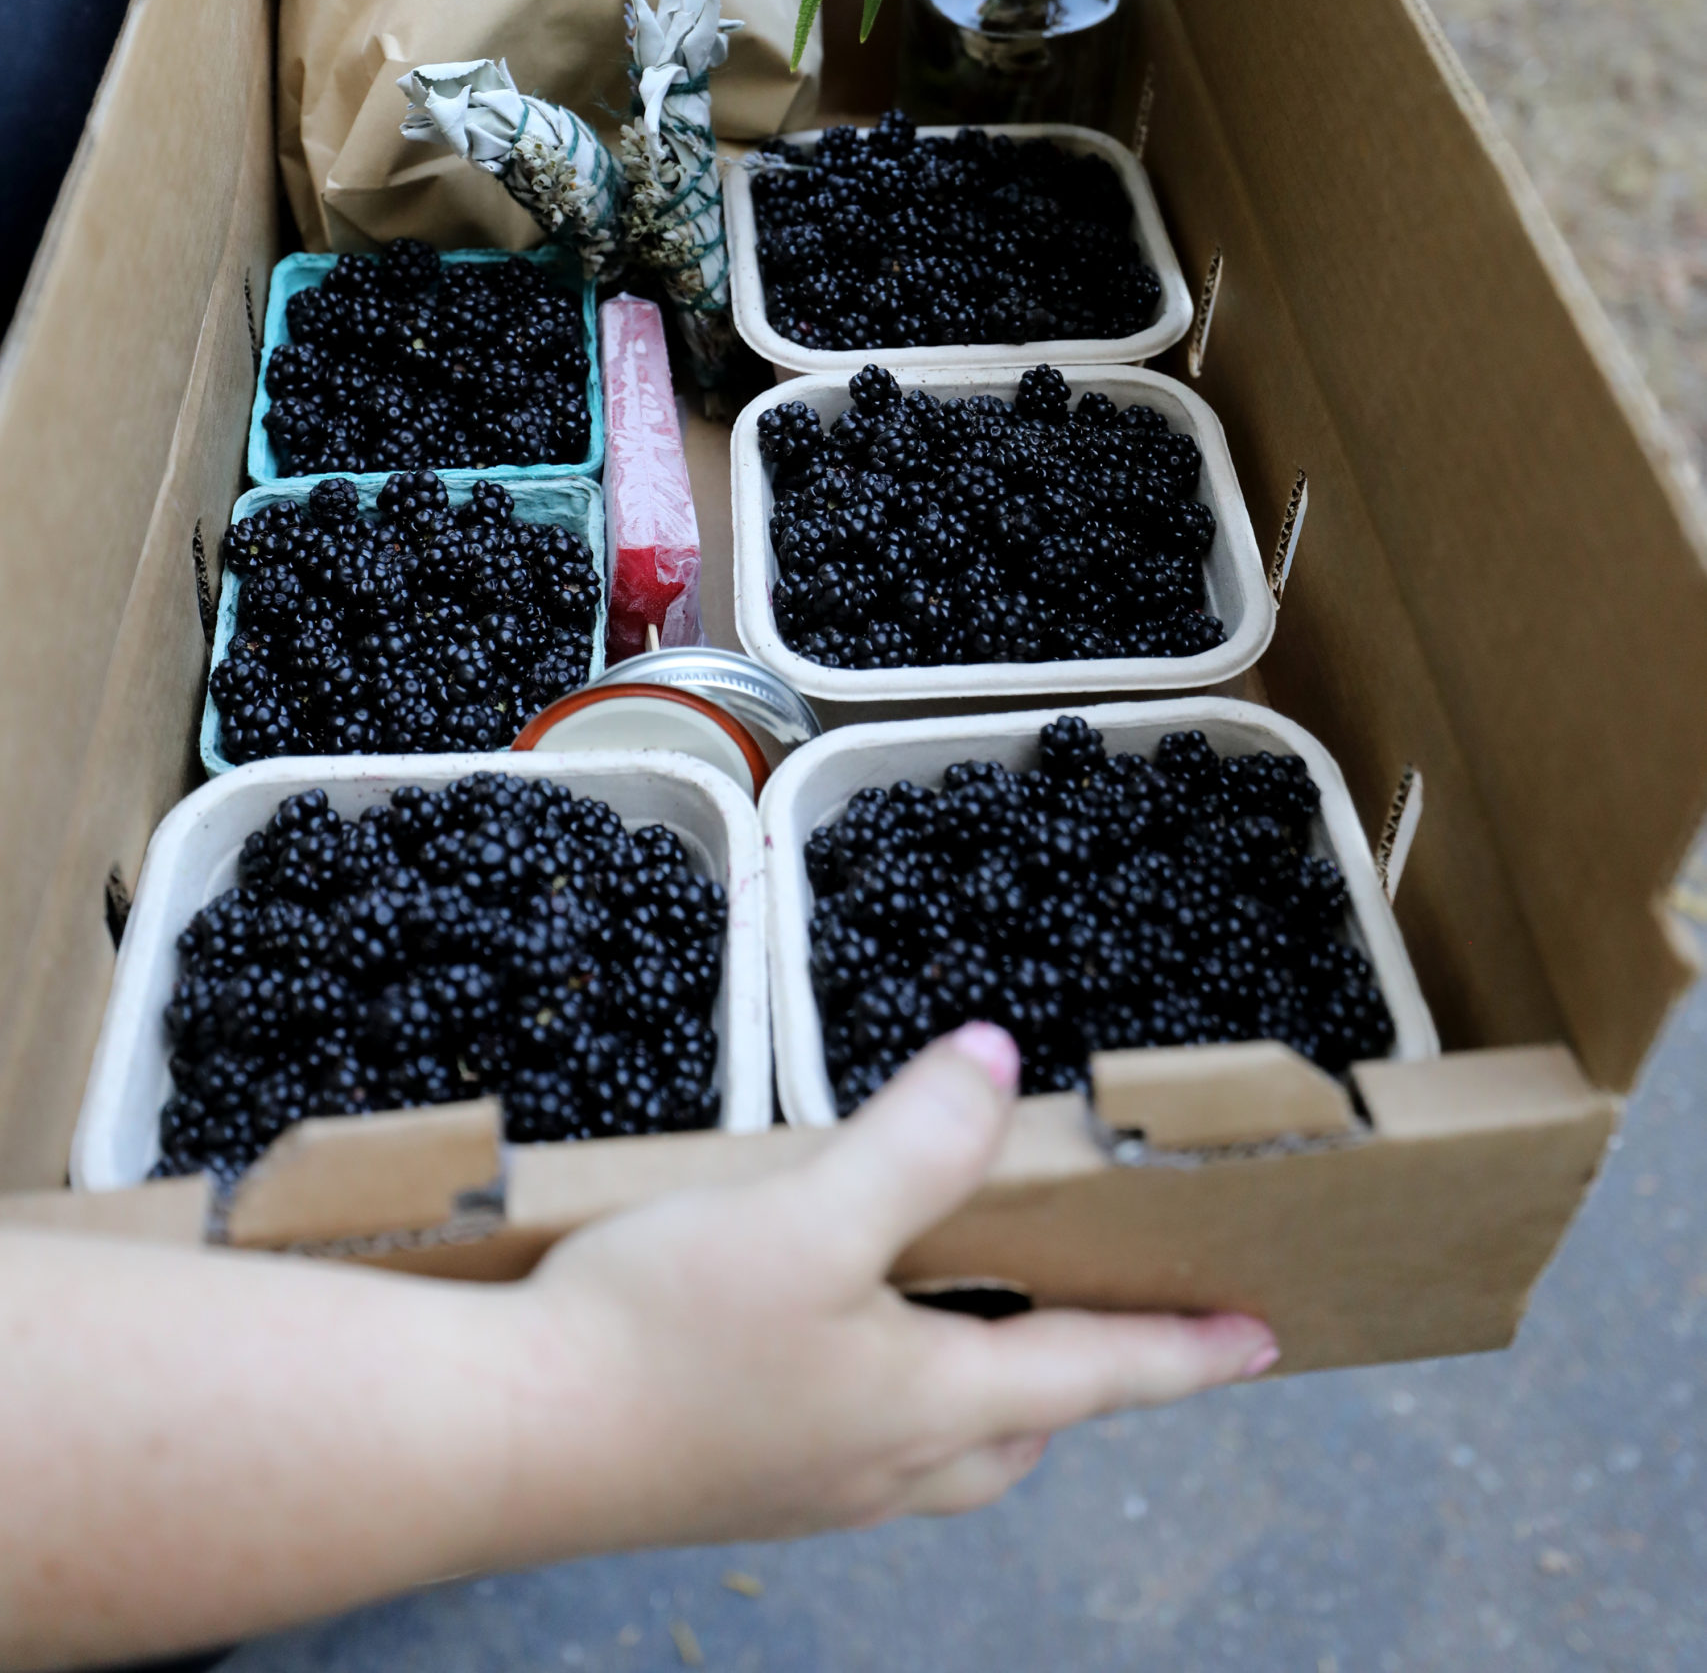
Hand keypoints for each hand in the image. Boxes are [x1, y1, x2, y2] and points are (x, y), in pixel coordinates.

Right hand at [491, 1024, 1277, 1554]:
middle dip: (1078, 1381)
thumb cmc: (664, 1334)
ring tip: (973, 1324)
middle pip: (1022, 1428)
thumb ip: (916, 1141)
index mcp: (930, 1404)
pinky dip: (893, 1399)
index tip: (1262, 1342)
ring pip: (941, 1450)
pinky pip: (860, 1449)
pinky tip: (834, 1345)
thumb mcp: (808, 1215)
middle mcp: (884, 1465)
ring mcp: (809, 1487)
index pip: (1095, 1372)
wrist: (509, 1438)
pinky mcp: (739, 1482)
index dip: (1183, 1350)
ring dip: (983, 1395)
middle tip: (1106, 1325)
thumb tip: (999, 1064)